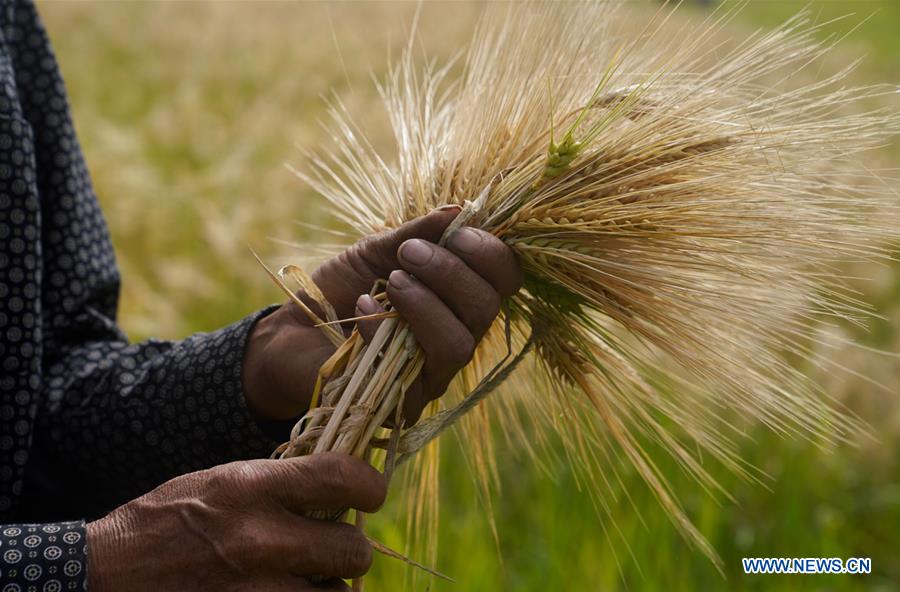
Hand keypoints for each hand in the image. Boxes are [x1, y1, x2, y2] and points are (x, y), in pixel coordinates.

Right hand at [87, 452, 386, 591]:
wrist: (106, 576)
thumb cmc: (168, 520)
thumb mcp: (222, 480)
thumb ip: (280, 481)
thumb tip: (340, 483)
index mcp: (250, 489)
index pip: (339, 478)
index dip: (370, 485)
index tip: (372, 494)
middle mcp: (258, 540)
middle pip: (351, 550)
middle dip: (351, 550)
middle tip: (338, 547)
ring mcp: (254, 591)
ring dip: (333, 588)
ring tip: (313, 577)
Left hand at [243, 206, 522, 422]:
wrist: (293, 334)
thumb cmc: (342, 290)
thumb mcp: (377, 250)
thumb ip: (418, 233)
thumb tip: (459, 210)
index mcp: (460, 298)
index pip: (505, 278)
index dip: (490, 253)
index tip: (455, 232)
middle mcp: (458, 336)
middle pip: (486, 308)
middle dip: (451, 273)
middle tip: (407, 254)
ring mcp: (433, 374)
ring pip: (460, 344)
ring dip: (427, 304)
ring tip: (391, 281)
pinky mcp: (403, 402)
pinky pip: (415, 371)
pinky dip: (387, 330)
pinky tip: (362, 306)